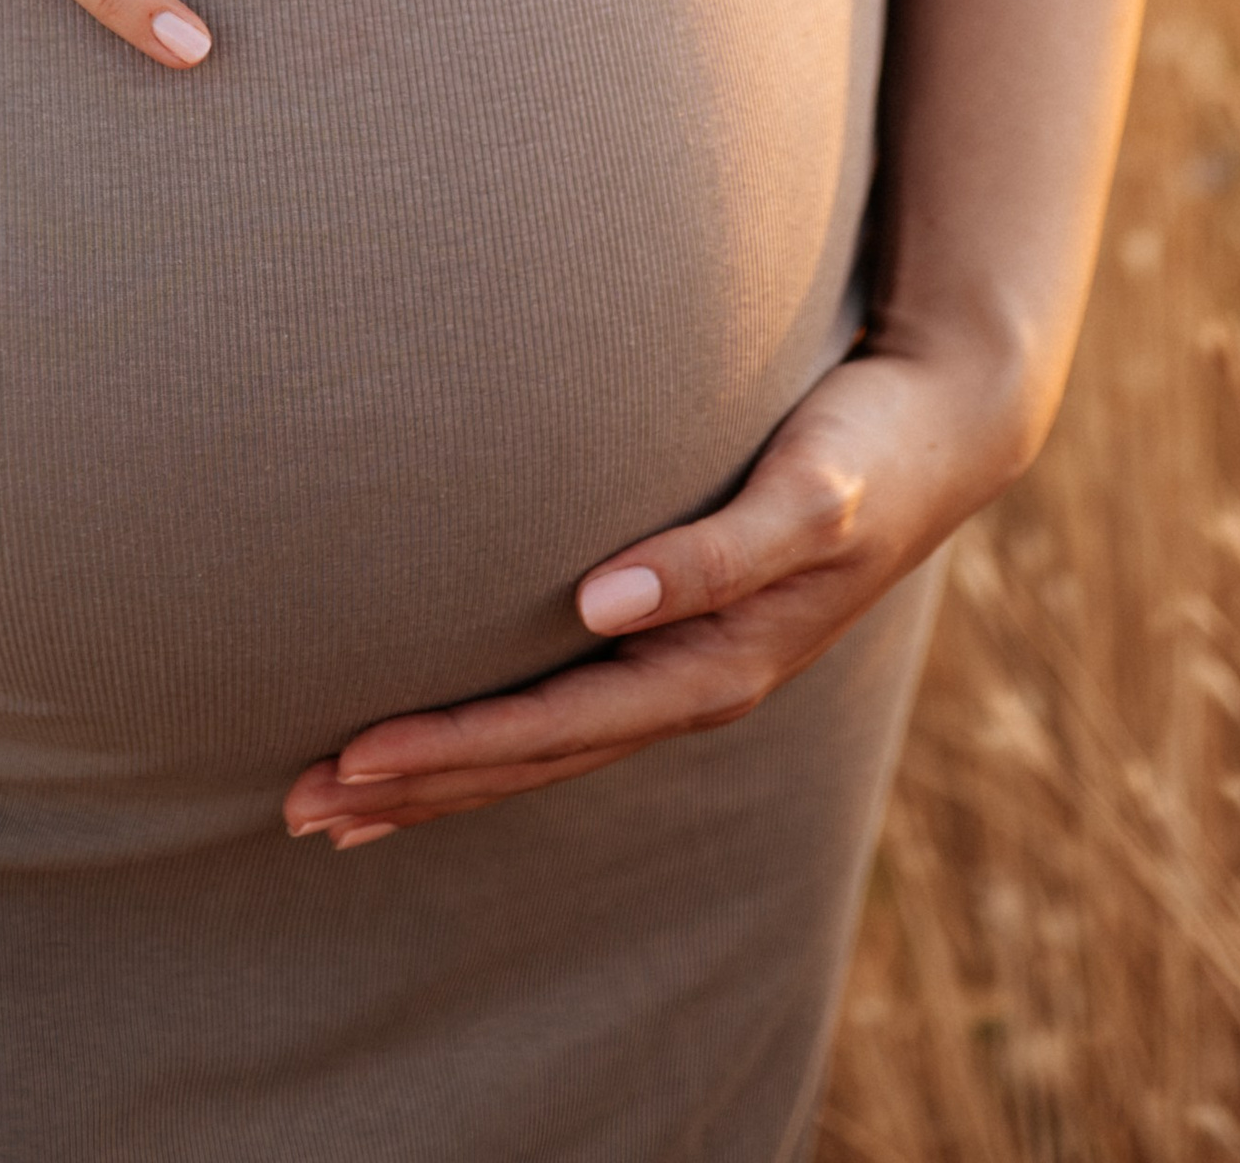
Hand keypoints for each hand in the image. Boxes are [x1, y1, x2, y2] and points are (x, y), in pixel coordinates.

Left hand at [281, 338, 1038, 842]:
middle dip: (415, 789)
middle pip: (530, 759)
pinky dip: (488, 735)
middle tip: (297, 811)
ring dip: (438, 779)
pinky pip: (564, 705)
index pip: (552, 726)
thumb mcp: (808, 492)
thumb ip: (716, 550)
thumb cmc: (867, 446)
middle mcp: (692, 682)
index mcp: (714, 664)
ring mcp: (686, 666)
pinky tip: (436, 740)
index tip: (351, 761)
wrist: (942, 427)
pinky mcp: (678, 631)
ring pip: (539, 746)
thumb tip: (604, 599)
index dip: (450, 750)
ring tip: (335, 808)